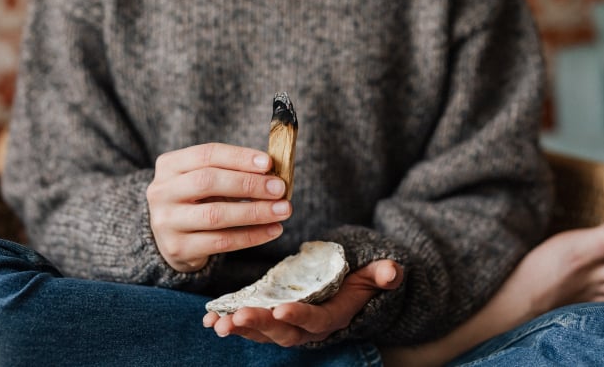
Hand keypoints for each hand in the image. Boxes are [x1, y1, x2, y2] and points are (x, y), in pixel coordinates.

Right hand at [147, 143, 291, 272]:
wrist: (169, 237)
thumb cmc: (196, 200)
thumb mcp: (204, 179)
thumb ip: (232, 172)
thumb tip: (273, 173)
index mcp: (169, 165)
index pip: (206, 154)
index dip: (239, 157)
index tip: (269, 162)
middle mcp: (162, 192)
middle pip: (208, 181)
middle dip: (248, 184)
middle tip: (279, 188)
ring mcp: (167, 221)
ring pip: (215, 215)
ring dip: (255, 212)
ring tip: (283, 210)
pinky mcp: (178, 248)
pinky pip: (221, 242)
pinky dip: (252, 236)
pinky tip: (272, 230)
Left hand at [203, 259, 403, 346]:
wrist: (348, 293)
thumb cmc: (359, 280)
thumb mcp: (373, 276)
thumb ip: (382, 275)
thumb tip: (393, 271)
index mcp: (332, 316)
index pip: (315, 320)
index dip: (298, 317)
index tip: (280, 309)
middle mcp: (307, 327)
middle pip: (282, 332)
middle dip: (258, 325)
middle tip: (235, 317)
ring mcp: (287, 325)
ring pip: (261, 332)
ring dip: (239, 328)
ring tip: (217, 324)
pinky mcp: (270, 318)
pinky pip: (249, 324)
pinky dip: (230, 322)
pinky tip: (209, 320)